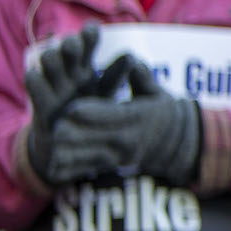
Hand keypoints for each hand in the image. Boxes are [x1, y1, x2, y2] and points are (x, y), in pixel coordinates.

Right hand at [21, 24, 103, 183]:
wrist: (68, 144)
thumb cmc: (91, 113)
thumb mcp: (105, 95)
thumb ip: (114, 76)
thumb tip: (132, 56)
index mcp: (87, 67)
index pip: (88, 42)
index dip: (89, 34)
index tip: (92, 31)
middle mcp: (69, 72)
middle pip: (67, 48)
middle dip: (69, 44)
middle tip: (73, 47)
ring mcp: (53, 85)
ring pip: (48, 59)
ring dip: (51, 57)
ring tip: (55, 59)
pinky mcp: (40, 102)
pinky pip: (32, 82)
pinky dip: (34, 77)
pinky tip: (36, 74)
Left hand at [48, 60, 200, 185]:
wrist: (178, 142)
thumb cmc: (163, 111)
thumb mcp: (156, 92)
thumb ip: (143, 78)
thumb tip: (134, 61)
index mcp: (137, 118)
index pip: (110, 116)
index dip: (89, 113)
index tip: (71, 108)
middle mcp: (128, 139)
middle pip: (95, 138)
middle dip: (73, 133)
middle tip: (56, 126)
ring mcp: (120, 155)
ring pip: (89, 156)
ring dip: (69, 153)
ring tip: (52, 147)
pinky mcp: (113, 164)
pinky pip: (88, 168)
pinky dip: (71, 168)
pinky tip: (53, 167)